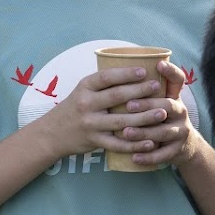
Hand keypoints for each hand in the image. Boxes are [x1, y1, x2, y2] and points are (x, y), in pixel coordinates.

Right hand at [44, 63, 170, 161]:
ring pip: (120, 121)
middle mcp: (86, 104)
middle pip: (116, 96)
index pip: (107, 77)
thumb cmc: (75, 107)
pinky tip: (150, 143)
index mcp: (85, 87)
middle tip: (158, 87)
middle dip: (140, 91)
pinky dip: (135, 144)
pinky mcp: (94, 141)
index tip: (145, 71)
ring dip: (144, 118)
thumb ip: (104, 83)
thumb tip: (137, 70)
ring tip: (162, 113)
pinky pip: (117, 144)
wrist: (52, 133)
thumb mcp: (83, 90)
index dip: (126, 73)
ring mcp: (90, 124)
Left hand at [124, 59, 199, 169]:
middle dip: (147, 105)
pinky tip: (134, 157)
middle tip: (128, 105)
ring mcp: (181, 131)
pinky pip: (163, 154)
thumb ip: (144, 90)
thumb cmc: (161, 119)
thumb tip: (115, 71)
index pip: (178, 80)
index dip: (171, 71)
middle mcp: (180, 111)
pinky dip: (148, 157)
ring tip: (126, 132)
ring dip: (144, 132)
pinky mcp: (177, 150)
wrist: (183, 146)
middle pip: (168, 105)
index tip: (159, 63)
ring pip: (163, 132)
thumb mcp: (159, 102)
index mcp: (174, 97)